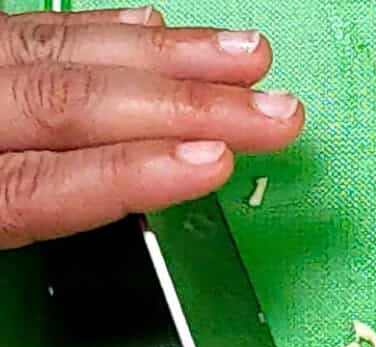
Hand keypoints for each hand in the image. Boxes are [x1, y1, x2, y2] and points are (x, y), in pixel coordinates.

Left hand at [0, 5, 302, 248]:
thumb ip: (8, 213)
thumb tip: (95, 205)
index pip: (44, 183)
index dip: (134, 173)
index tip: (216, 163)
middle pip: (69, 104)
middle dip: (186, 106)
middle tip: (274, 113)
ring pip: (61, 52)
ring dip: (171, 58)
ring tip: (249, 59)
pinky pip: (36, 29)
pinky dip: (110, 31)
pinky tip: (160, 32)